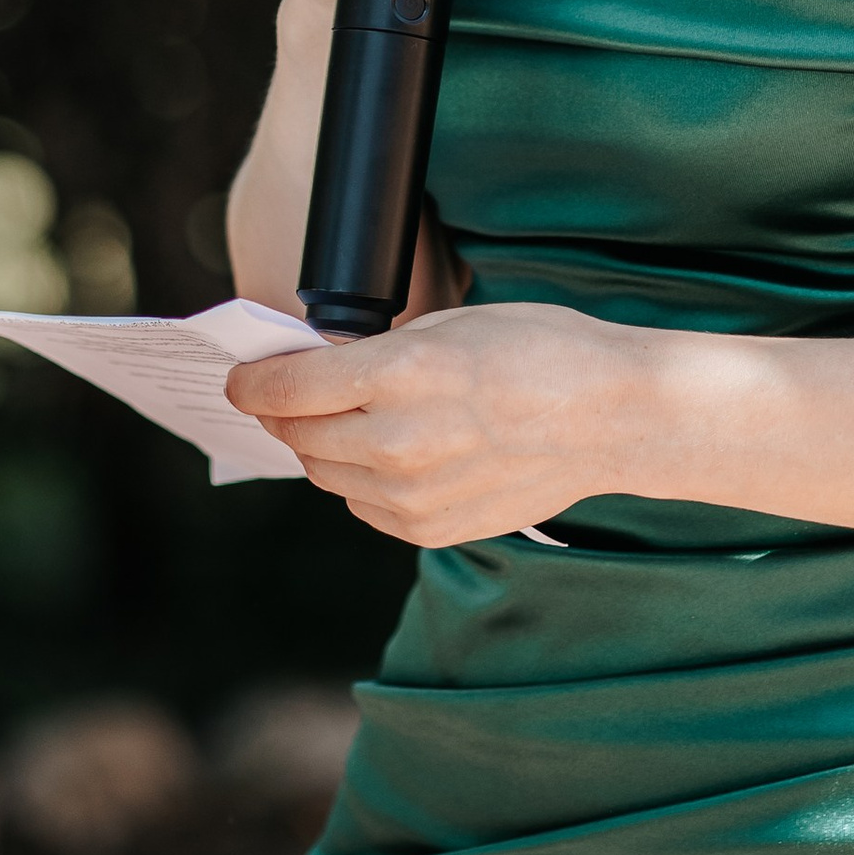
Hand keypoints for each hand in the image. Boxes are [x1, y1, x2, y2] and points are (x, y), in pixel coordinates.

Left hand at [227, 300, 644, 546]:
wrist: (614, 415)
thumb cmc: (540, 350)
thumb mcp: (449, 324)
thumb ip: (377, 353)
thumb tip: (319, 372)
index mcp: (397, 374)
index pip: (286, 388)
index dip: (251, 382)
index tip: (239, 379)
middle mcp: (395, 441)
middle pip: (298, 435)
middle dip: (283, 413)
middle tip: (286, 396)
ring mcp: (412, 494)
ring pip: (325, 475)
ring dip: (322, 447)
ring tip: (344, 423)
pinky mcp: (430, 529)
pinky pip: (365, 507)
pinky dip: (362, 482)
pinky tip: (390, 456)